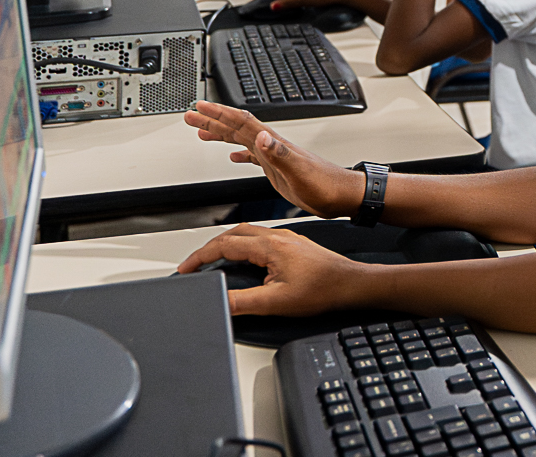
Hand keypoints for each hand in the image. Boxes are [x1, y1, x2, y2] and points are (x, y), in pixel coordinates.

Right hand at [176, 221, 368, 316]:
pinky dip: (242, 245)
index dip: (200, 256)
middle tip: (195, 263)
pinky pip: (260, 238)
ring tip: (213, 260)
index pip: (224, 244)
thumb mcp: (275, 302)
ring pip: (247, 233)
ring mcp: (287, 239)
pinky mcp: (294, 245)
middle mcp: (277, 237)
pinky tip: (243, 258)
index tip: (185, 268)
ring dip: (226, 244)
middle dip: (209, 247)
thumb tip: (218, 301)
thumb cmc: (322, 290)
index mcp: (269, 246)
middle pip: (233, 233)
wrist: (350, 285)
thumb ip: (242, 302)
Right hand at [183, 101, 360, 215]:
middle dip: (213, 120)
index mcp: (274, 144)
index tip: (200, 107)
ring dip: (221, 134)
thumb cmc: (326, 185)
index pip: (242, 123)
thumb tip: (261, 136)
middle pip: (237, 127)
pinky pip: (254, 157)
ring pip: (242, 139)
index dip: (220, 114)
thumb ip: (280, 153)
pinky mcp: (278, 169)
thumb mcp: (299, 171)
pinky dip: (239, 154)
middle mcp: (273, 146)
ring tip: (202, 131)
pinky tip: (233, 157)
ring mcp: (275, 157)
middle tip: (191, 115)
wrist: (343, 195)